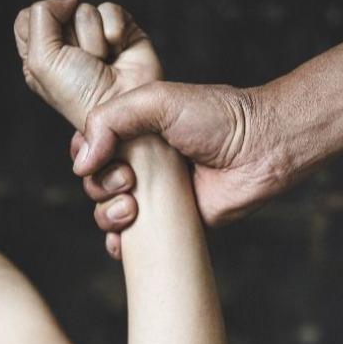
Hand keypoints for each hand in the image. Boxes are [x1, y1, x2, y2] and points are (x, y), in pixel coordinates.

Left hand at [14, 0, 163, 128]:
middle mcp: (65, 45)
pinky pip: (110, 9)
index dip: (40, 27)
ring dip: (93, 38)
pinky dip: (114, 30)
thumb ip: (40, 16)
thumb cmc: (80, 93)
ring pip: (86, 9)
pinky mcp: (120, 30)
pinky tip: (118, 51)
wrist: (122, 106)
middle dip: (70, 36)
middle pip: (58, 10)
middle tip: (81, 62)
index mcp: (39, 55)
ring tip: (102, 61)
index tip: (53, 52)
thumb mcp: (42, 60)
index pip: (27, 18)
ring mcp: (94, 36)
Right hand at [73, 81, 290, 236]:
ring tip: (133, 206)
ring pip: (107, 212)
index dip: (84, 154)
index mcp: (135, 130)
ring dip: (107, 214)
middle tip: (129, 180)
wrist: (261, 149)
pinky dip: (119, 244)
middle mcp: (141, 162)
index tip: (97, 157)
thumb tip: (82, 162)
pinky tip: (122, 242)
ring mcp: (154, 193)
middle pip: (93, 181)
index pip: (89, 145)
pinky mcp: (170, 222)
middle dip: (99, 185)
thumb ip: (109, 118)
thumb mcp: (156, 99)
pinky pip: (132, 241)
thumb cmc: (216, 117)